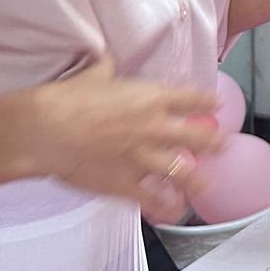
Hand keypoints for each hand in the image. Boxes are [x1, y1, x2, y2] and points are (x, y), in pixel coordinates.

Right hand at [14, 58, 225, 222]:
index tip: (215, 106)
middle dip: (214, 143)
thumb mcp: (94, 74)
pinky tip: (174, 211)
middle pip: (198, 138)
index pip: (192, 99)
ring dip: (197, 181)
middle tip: (223, 146)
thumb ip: (106, 69)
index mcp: (152, 98)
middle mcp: (155, 128)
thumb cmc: (68, 98)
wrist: (46, 130)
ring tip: (206, 185)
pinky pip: (153, 199)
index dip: (207, 103)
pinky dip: (166, 207)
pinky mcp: (125, 184)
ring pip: (182, 173)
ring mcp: (143, 159)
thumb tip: (105, 59)